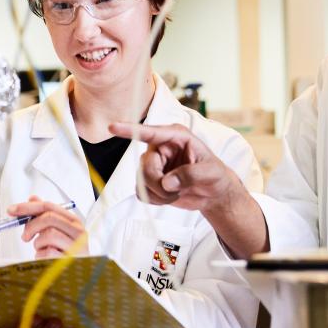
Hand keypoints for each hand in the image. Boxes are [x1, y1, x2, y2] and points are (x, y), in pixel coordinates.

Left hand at [9, 195, 86, 258]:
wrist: (78, 272)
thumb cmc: (65, 250)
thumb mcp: (57, 230)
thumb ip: (45, 214)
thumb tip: (32, 198)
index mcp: (74, 221)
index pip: (49, 206)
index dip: (28, 207)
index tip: (12, 210)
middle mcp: (78, 231)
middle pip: (49, 218)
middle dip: (31, 226)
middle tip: (25, 236)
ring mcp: (76, 246)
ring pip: (48, 235)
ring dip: (38, 243)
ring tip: (42, 249)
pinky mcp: (70, 259)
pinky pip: (48, 252)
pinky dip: (41, 255)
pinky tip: (46, 258)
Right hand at [108, 122, 241, 212]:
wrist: (213, 193)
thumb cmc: (215, 176)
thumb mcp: (211, 172)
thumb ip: (191, 174)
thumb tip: (167, 182)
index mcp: (175, 137)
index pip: (150, 133)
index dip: (131, 130)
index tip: (113, 128)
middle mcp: (160, 149)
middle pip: (145, 166)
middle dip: (159, 183)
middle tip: (177, 191)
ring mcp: (153, 165)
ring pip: (141, 181)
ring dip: (159, 194)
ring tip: (178, 193)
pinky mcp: (149, 181)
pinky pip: (141, 192)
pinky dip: (155, 200)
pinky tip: (169, 197)